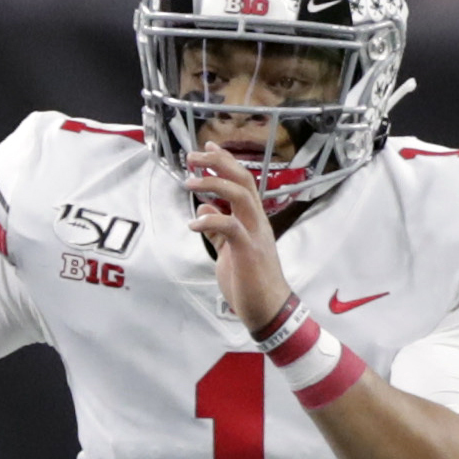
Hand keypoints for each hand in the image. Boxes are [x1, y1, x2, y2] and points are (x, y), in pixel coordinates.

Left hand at [185, 145, 292, 334]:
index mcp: (254, 220)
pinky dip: (210, 221)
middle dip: (218, 163)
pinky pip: (229, 226)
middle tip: (194, 156)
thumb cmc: (251, 283)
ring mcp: (255, 235)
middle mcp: (257, 222)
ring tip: (190, 182)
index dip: (225, 162)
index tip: (208, 148)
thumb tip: (204, 208)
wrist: (269, 311)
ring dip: (213, 184)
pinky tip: (193, 223)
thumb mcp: (230, 251)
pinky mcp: (248, 251)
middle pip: (243, 180)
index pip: (243, 181)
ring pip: (240, 196)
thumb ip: (218, 230)